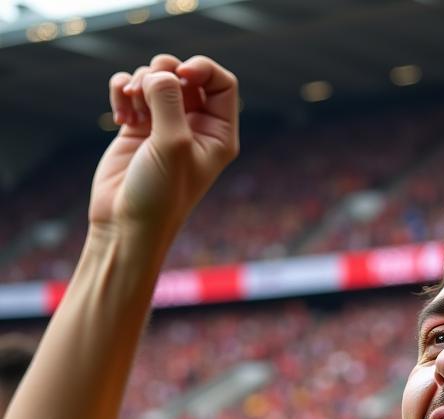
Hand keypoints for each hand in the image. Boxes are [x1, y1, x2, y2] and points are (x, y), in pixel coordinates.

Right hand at [89, 53, 238, 238]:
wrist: (125, 223)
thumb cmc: (160, 195)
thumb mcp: (172, 144)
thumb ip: (169, 100)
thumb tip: (160, 72)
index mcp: (219, 135)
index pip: (222, 83)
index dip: (202, 68)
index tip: (181, 74)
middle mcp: (195, 128)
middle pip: (185, 74)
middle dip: (163, 72)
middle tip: (146, 89)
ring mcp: (165, 125)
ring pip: (155, 77)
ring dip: (138, 82)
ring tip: (131, 108)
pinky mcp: (137, 126)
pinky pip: (130, 89)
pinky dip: (121, 91)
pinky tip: (120, 117)